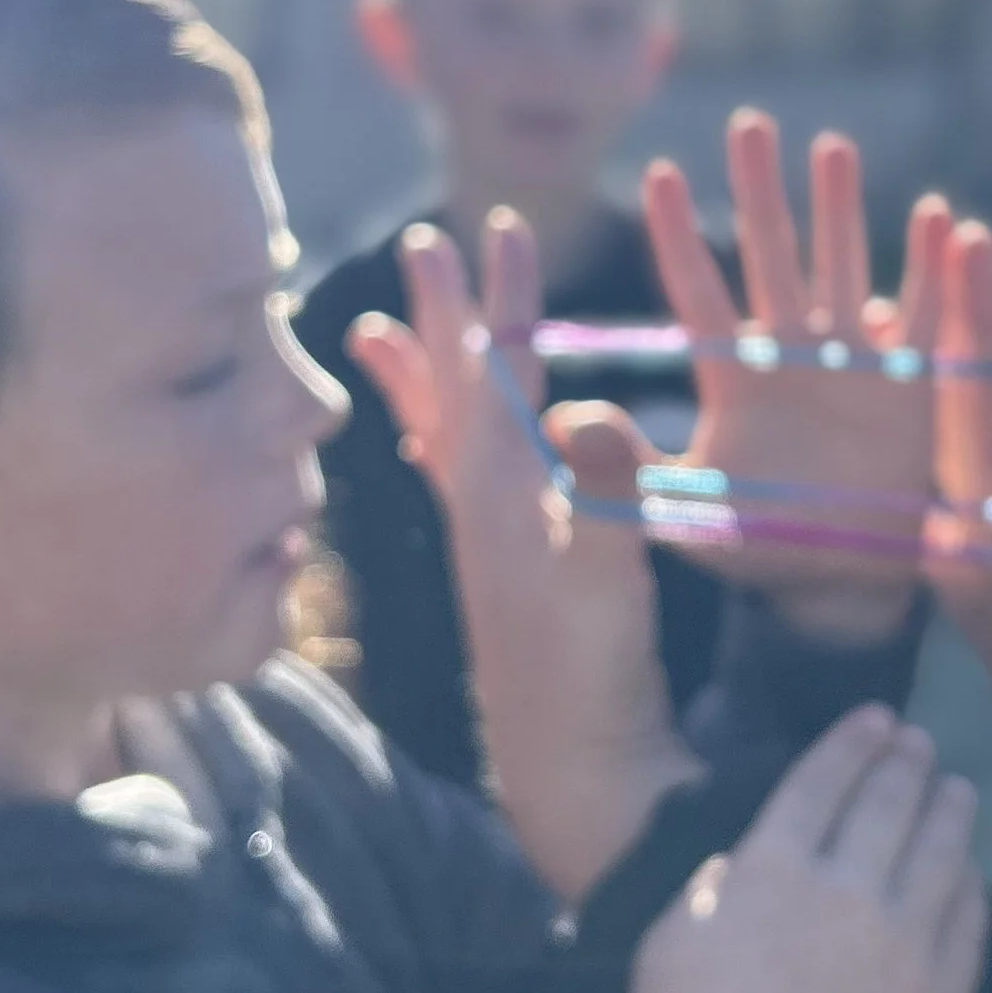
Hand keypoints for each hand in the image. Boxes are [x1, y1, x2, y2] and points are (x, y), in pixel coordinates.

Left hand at [347, 215, 700, 900]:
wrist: (566, 765)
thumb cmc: (594, 673)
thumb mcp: (614, 575)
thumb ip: (606, 489)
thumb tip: (586, 408)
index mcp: (511, 487)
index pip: (504, 369)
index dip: (504, 298)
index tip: (496, 227)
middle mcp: (485, 502)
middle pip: (458, 382)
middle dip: (446, 308)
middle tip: (425, 240)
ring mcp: (482, 538)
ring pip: (440, 428)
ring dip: (423, 369)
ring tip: (377, 329)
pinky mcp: (491, 572)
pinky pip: (447, 483)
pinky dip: (431, 443)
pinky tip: (422, 442)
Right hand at [629, 709, 987, 992]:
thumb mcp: (666, 949)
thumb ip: (714, 888)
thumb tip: (751, 861)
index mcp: (770, 870)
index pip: (822, 781)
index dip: (851, 743)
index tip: (874, 721)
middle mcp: (846, 889)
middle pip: (889, 803)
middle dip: (905, 762)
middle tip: (918, 742)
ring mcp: (905, 941)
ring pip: (942, 850)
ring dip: (950, 808)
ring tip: (956, 787)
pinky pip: (969, 918)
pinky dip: (970, 881)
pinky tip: (968, 869)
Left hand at [644, 112, 950, 646]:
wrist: (841, 583)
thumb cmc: (758, 546)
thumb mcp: (683, 511)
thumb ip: (623, 469)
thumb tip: (556, 424)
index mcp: (735, 377)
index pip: (698, 293)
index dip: (678, 237)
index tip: (657, 176)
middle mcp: (791, 354)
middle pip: (772, 256)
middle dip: (761, 190)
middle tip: (749, 123)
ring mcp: (852, 363)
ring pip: (843, 267)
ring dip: (840, 209)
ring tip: (833, 145)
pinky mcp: (908, 385)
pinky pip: (924, 319)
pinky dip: (933, 273)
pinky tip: (942, 220)